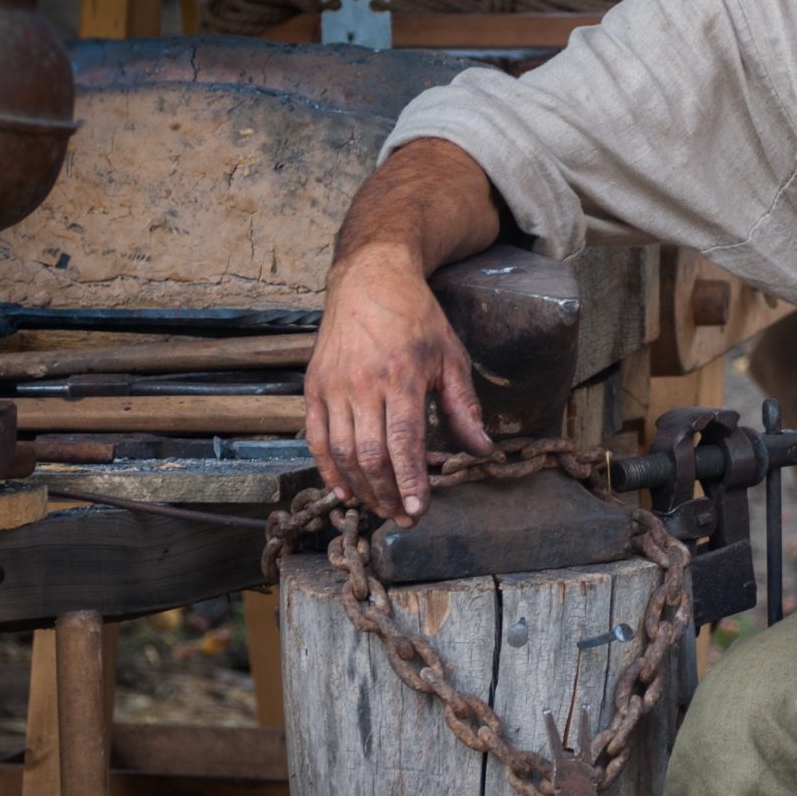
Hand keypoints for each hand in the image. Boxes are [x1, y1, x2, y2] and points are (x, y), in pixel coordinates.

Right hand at [305, 247, 493, 526]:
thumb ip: (463, 407)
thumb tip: (481, 450)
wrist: (370, 277)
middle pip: (370, 454)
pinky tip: (344, 490)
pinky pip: (317, 437)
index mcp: (402, 376)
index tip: (417, 511)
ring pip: (342, 451)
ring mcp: (334, 385)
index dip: (410, 481)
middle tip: (402, 518)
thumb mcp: (450, 356)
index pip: (404, 441)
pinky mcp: (314, 386)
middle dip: (387, 493)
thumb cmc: (416, 317)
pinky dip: (327, 468)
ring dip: (360, 487)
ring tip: (379, 507)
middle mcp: (363, 383)